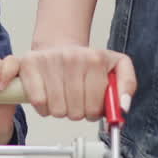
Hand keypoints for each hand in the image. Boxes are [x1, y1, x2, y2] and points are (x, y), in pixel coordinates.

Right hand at [18, 45, 135, 120]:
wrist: (60, 45)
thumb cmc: (88, 62)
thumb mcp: (117, 68)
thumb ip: (127, 86)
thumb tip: (123, 107)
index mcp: (94, 59)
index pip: (95, 107)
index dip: (94, 113)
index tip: (92, 106)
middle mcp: (71, 57)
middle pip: (75, 111)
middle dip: (77, 112)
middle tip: (76, 101)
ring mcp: (48, 60)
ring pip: (56, 110)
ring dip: (60, 110)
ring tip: (63, 98)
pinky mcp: (29, 64)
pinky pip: (38, 102)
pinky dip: (43, 107)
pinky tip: (49, 97)